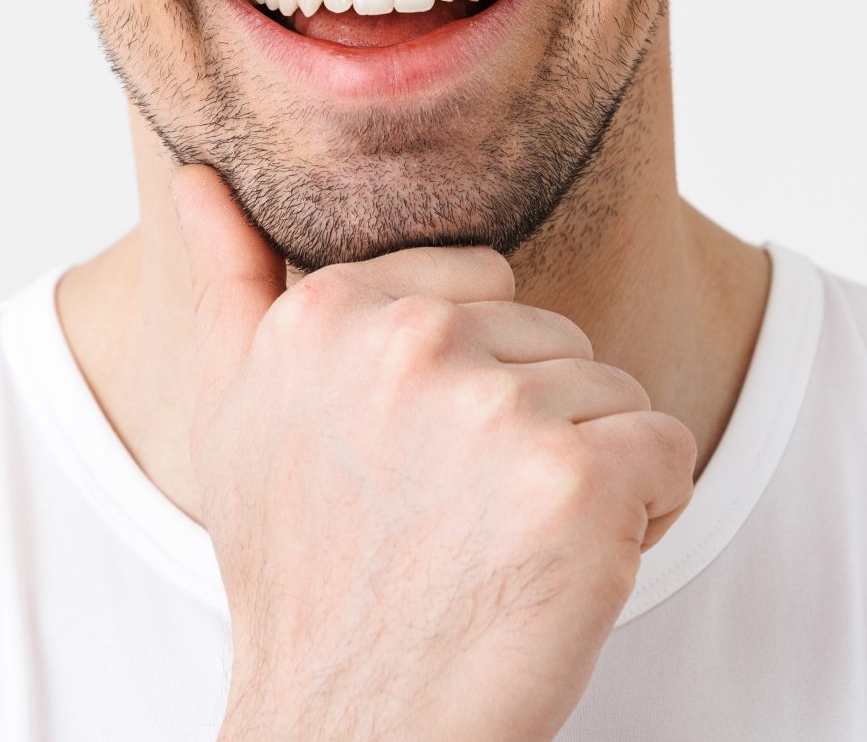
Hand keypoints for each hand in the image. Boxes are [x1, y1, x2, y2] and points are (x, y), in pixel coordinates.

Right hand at [171, 164, 695, 741]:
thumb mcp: (237, 417)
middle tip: (462, 520)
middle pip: (554, 335)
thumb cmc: (305, 580)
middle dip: (534, 423)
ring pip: (613, 392)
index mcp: (329, 311)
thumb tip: (199, 179)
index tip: (419, 460)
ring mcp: (496, 410)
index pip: (482, 282)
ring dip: (587, 472)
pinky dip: (643, 513)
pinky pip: (667, 449)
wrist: (351, 731)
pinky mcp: (578, 482)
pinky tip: (567, 568)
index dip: (474, 375)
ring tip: (507, 547)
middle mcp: (408, 343)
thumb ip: (229, 283)